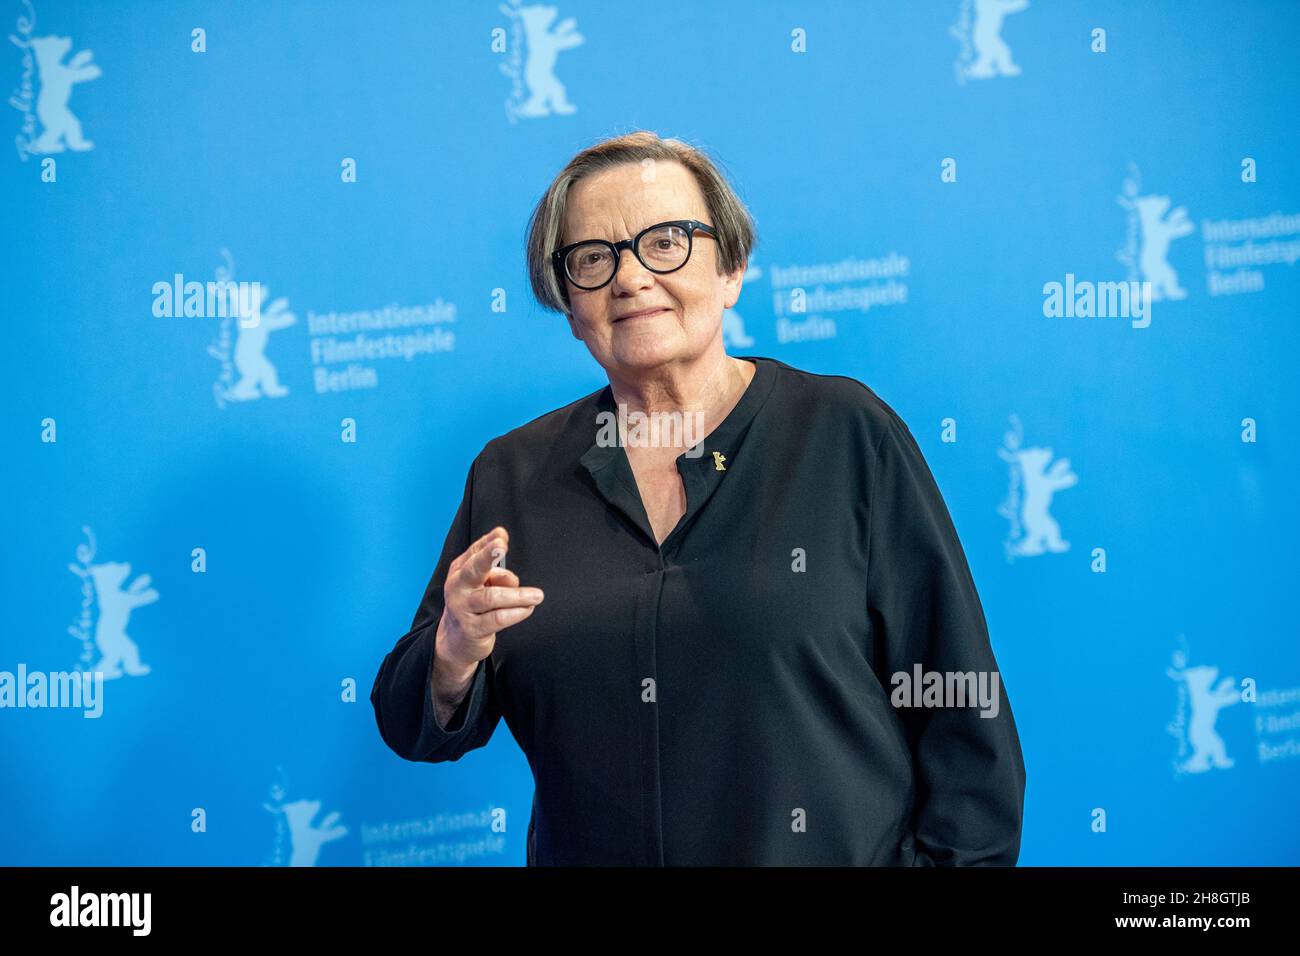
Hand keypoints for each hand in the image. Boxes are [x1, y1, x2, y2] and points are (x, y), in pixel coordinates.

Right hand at [435, 526, 543, 676]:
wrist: (455, 640)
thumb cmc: (473, 606)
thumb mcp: (482, 586)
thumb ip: (497, 576)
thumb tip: (511, 579)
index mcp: (460, 571)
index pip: (475, 551)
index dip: (488, 542)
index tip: (501, 534)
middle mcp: (457, 587)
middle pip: (474, 569)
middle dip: (487, 555)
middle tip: (502, 546)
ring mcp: (463, 608)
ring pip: (492, 597)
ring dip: (518, 595)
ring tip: (537, 595)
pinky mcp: (472, 629)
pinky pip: (498, 618)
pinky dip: (516, 612)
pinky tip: (528, 608)